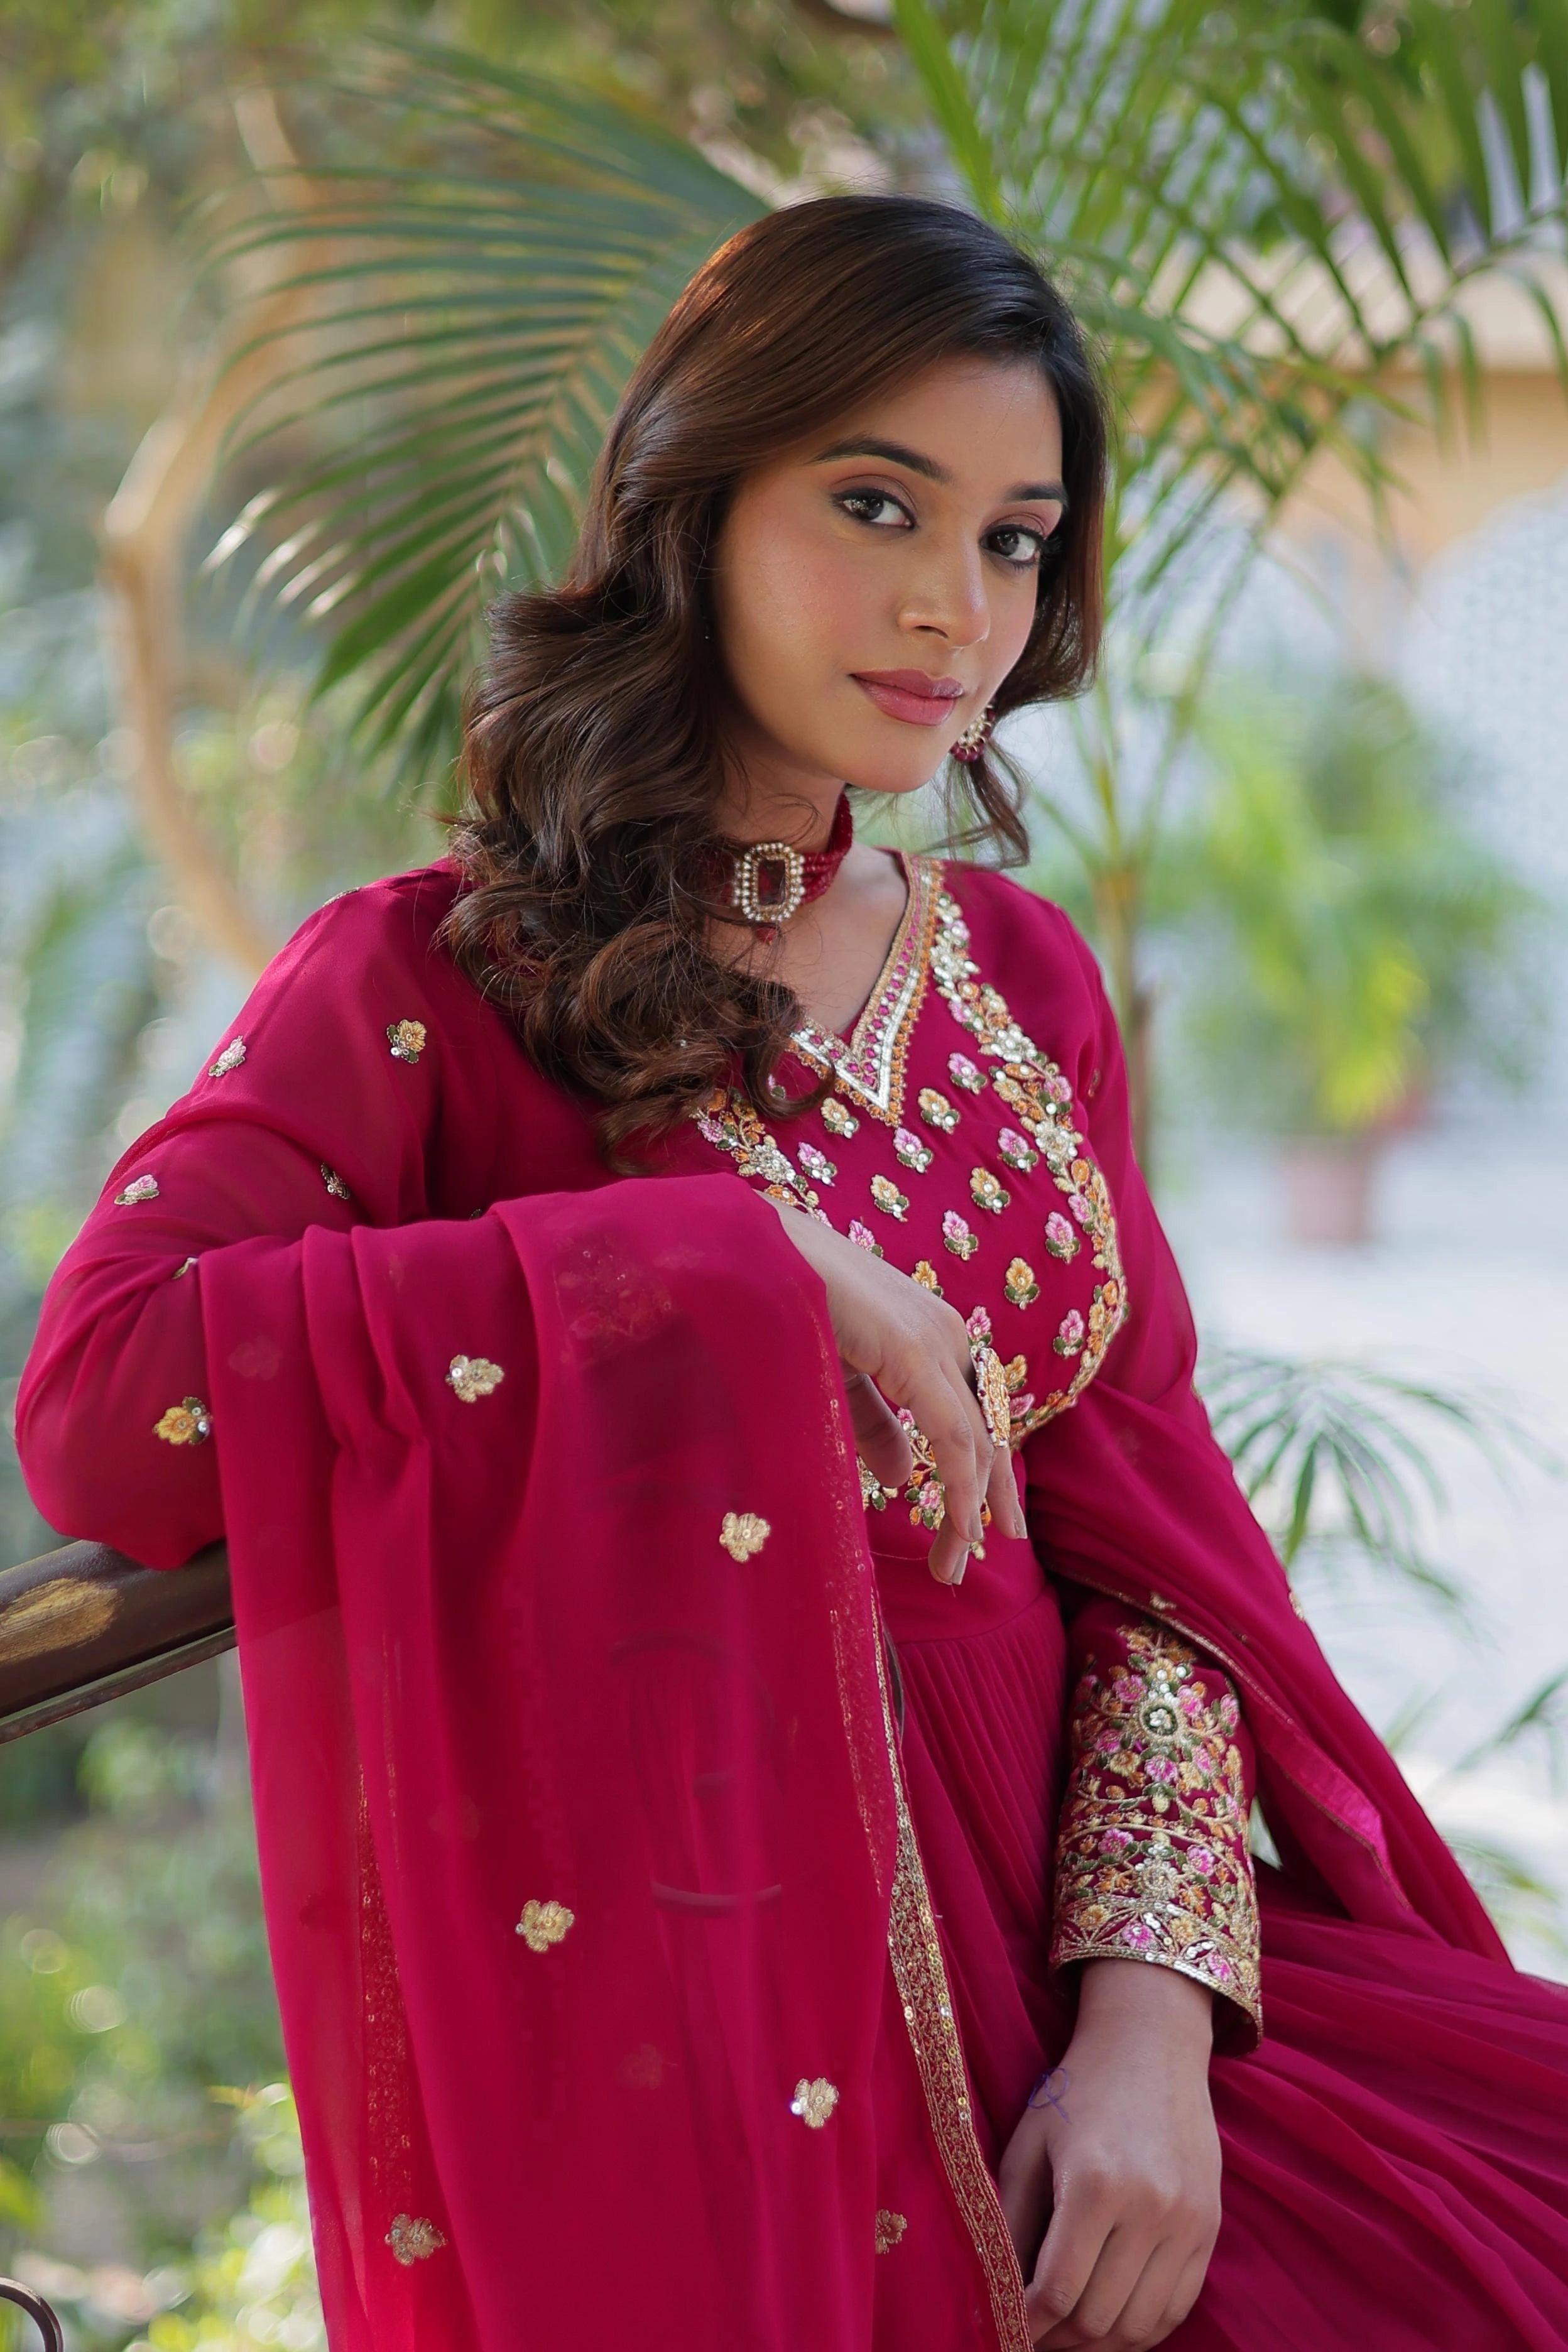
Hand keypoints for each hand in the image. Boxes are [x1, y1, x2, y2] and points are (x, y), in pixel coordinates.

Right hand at [771, 1201, 1026, 1583]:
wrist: (754, 1251)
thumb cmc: (788, 1303)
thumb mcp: (840, 1376)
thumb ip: (876, 1423)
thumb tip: (902, 1478)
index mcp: (932, 1335)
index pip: (975, 1416)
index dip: (979, 1475)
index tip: (971, 1531)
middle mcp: (947, 1334)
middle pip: (988, 1431)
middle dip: (987, 1498)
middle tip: (975, 1556)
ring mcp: (936, 1339)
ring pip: (978, 1439)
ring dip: (970, 1505)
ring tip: (956, 1560)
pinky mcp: (915, 1350)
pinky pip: (953, 1432)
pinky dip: (960, 1484)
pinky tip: (959, 1524)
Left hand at [997, 1962, 1220, 2348]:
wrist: (1151, 2045)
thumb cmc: (1077, 2093)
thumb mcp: (1028, 2145)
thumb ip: (1010, 2220)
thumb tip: (999, 2293)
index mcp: (1094, 2183)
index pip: (1057, 2290)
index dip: (1027, 2324)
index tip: (1008, 2331)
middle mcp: (1149, 2207)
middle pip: (1098, 2317)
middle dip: (1058, 2339)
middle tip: (1033, 2336)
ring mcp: (1187, 2221)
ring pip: (1141, 2325)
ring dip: (1100, 2342)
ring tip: (1069, 2333)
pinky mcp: (1210, 2228)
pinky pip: (1178, 2307)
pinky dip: (1143, 2328)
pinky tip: (1112, 2319)